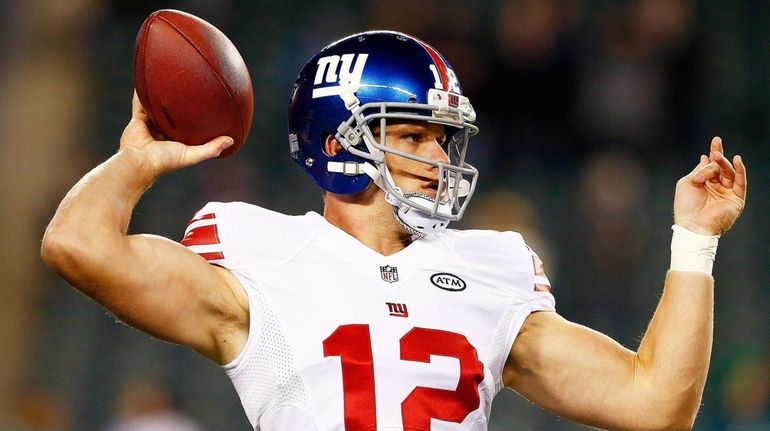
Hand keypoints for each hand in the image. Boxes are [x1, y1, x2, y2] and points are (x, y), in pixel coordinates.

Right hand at [119, 91, 233, 175]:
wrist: (138, 161)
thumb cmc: (164, 161)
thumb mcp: (191, 155)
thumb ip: (211, 149)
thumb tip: (231, 140)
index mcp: (177, 141)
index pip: (189, 128)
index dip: (198, 120)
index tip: (209, 109)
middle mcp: (164, 132)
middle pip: (174, 116)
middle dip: (181, 105)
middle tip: (191, 89)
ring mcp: (150, 125)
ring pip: (157, 107)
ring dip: (162, 96)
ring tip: (170, 81)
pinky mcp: (138, 119)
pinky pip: (140, 102)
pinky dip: (142, 92)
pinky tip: (147, 77)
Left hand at [673, 137, 746, 235]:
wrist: (692, 224)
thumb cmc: (685, 206)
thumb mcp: (687, 182)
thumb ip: (699, 170)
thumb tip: (706, 157)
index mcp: (703, 183)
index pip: (711, 165)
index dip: (713, 152)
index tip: (716, 140)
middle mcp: (716, 187)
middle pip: (721, 167)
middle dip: (718, 156)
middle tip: (715, 149)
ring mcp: (727, 193)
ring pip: (728, 173)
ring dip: (724, 163)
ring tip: (717, 156)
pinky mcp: (736, 199)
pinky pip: (740, 182)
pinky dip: (740, 171)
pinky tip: (737, 160)